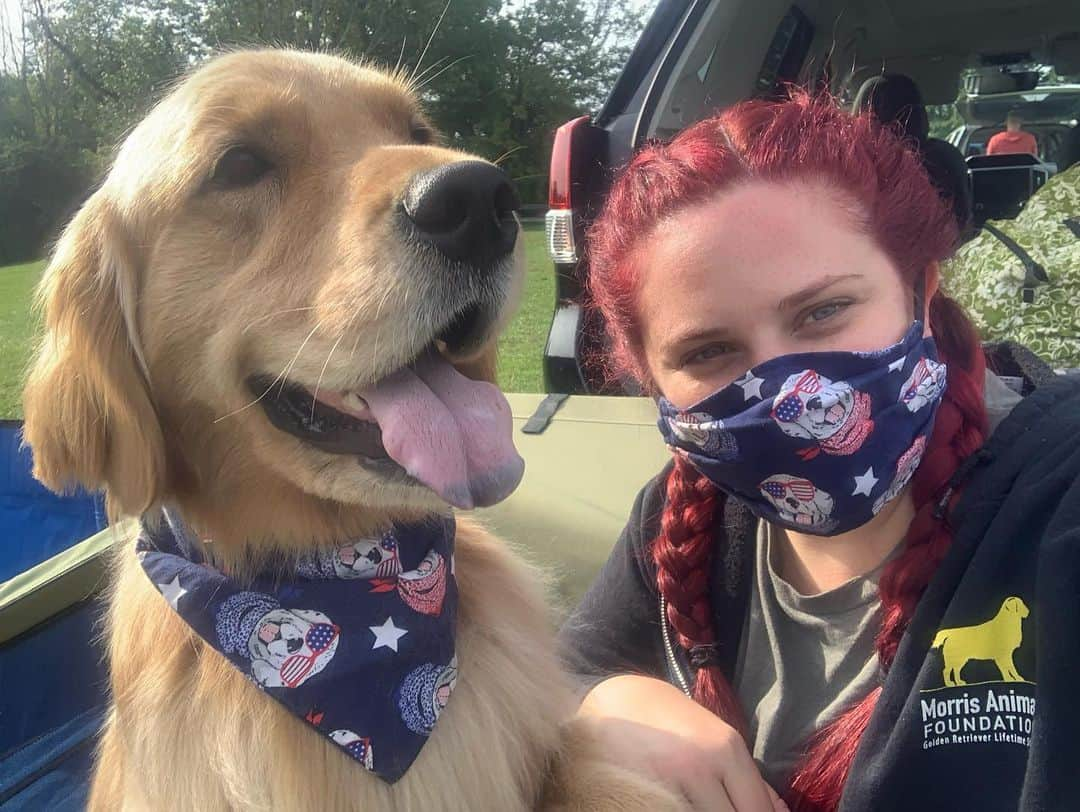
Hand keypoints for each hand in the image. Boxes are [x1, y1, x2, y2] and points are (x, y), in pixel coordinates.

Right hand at [579, 674, 786, 811]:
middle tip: (723, 807)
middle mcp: (702, 766)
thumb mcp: (717, 737)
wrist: (617, 701)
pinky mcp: (644, 794)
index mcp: (727, 749)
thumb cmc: (672, 719)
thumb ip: (751, 778)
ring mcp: (670, 783)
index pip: (759, 810)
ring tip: (704, 802)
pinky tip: (683, 804)